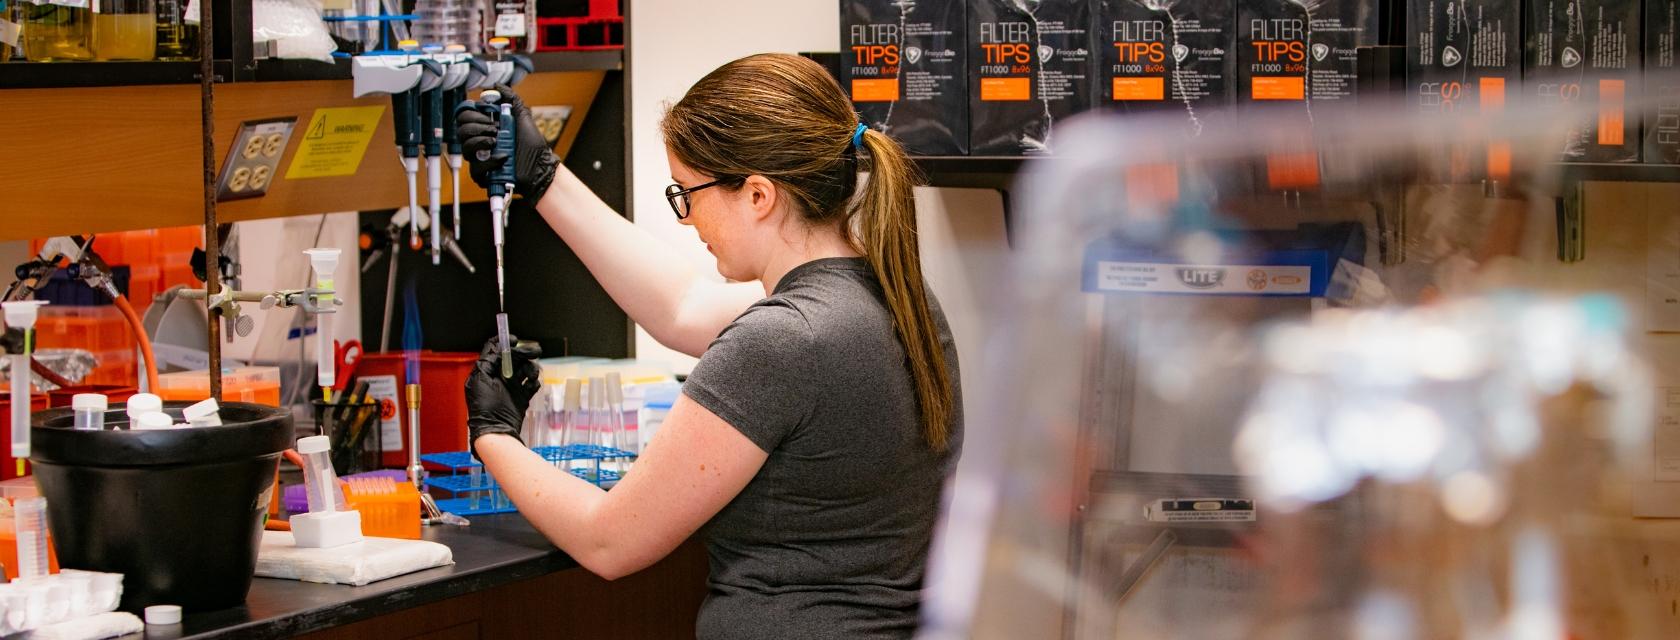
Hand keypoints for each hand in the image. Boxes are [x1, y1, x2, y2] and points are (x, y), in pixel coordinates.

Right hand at [456, 86, 559, 200]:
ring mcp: (480, 159)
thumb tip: (498, 86)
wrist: (540, 167)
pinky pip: (475, 168)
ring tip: (497, 142)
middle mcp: (479, 142)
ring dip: (482, 142)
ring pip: (466, 148)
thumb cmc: (532, 146)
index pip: (464, 117)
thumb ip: (511, 99)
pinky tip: (502, 158)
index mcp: (485, 128)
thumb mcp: (523, 117)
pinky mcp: (483, 175)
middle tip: (495, 129)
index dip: (472, 114)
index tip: (488, 115)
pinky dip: (490, 161)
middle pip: (461, 131)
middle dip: (478, 127)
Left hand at [465, 335, 543, 458]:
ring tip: (532, 375)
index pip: (494, 351)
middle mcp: (498, 378)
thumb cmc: (484, 408)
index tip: (515, 339)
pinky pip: (532, 384)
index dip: (504, 342)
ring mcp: (511, 387)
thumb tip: (497, 348)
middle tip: (536, 351)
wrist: (496, 432)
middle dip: (524, 353)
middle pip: (513, 358)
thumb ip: (488, 362)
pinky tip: (532, 385)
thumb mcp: (480, 380)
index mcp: (486, 372)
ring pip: (525, 369)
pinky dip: (534, 382)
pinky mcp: (522, 397)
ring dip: (531, 368)